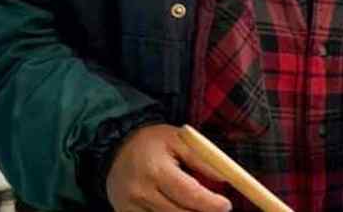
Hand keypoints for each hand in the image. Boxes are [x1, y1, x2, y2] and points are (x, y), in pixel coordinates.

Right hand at [106, 124, 231, 211]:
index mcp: (156, 169)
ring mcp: (131, 208)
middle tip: (217, 209)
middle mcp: (141, 193)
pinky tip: (180, 209)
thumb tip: (226, 177)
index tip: (226, 205)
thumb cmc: (153, 142)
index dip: (210, 203)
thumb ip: (201, 158)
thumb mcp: (179, 139)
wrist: (116, 149)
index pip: (189, 193)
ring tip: (198, 207)